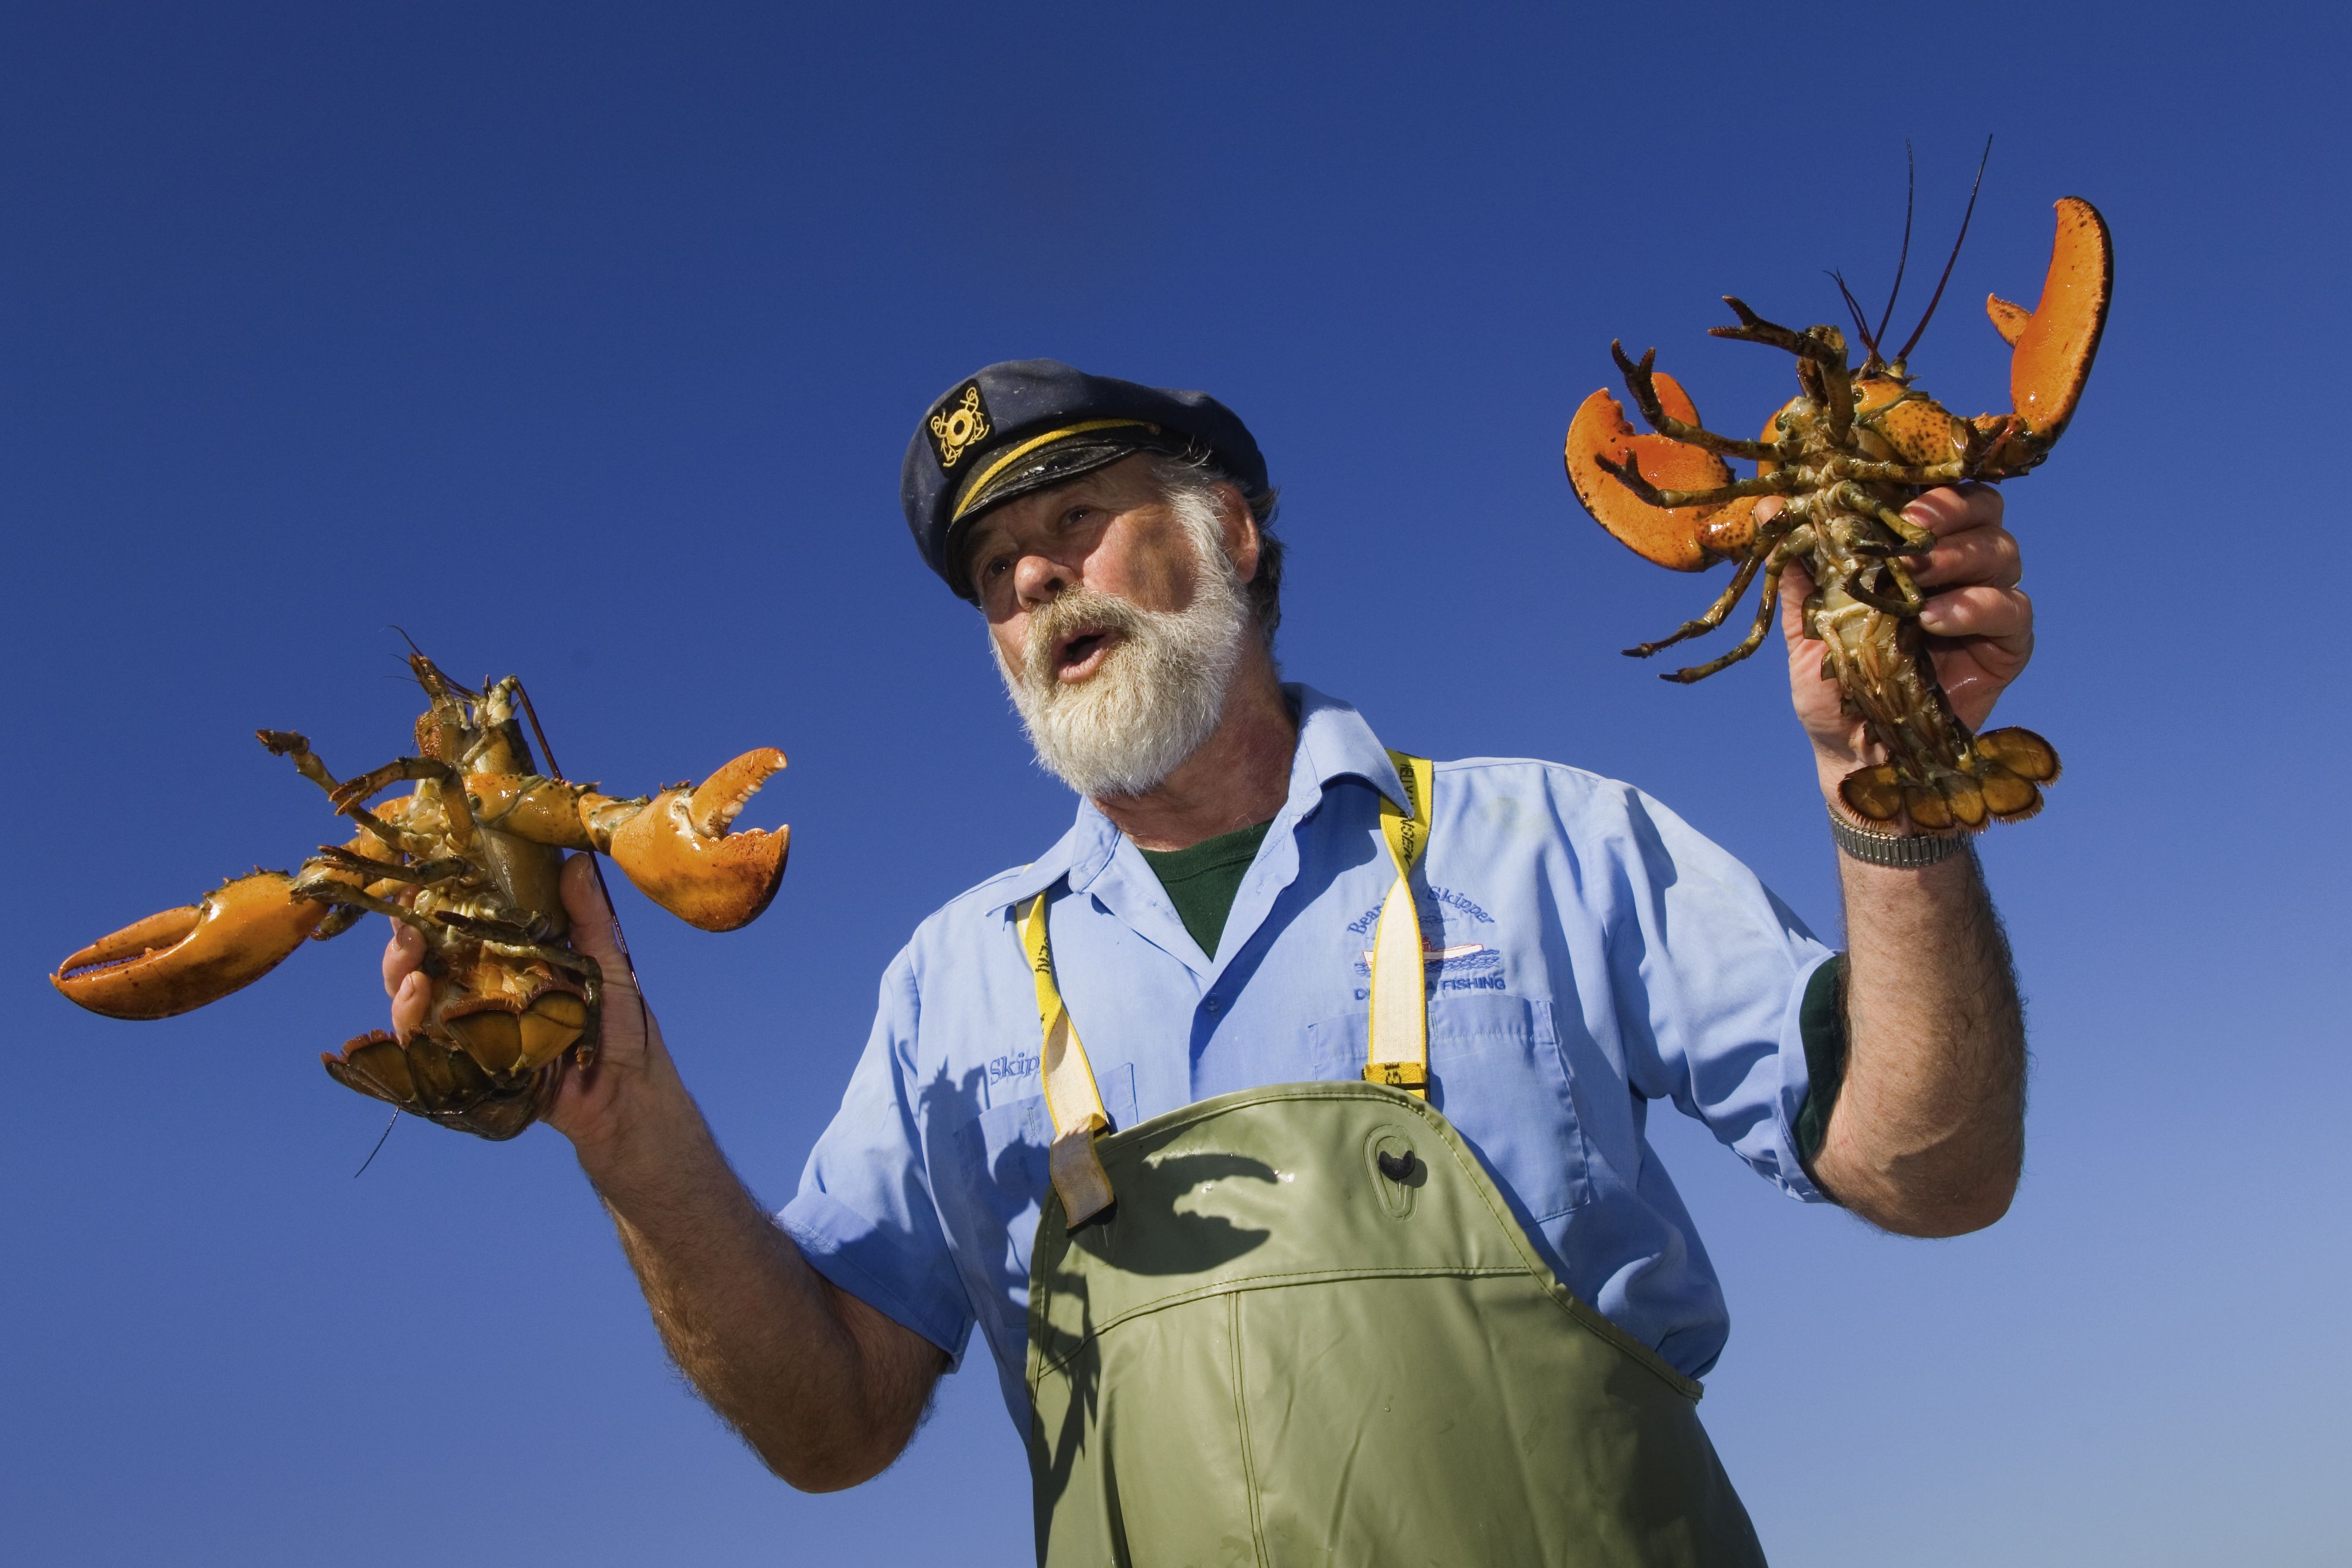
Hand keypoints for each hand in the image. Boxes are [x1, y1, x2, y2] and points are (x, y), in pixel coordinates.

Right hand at [382, 854, 663, 1151]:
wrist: (626, 1088)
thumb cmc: (618, 1021)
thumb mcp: (604, 960)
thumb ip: (587, 914)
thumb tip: (575, 860)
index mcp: (504, 956)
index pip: (455, 923)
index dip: (430, 901)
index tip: (419, 878)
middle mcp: (478, 987)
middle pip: (421, 959)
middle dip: (404, 939)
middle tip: (409, 925)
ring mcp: (468, 1025)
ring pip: (411, 998)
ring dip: (400, 978)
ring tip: (413, 971)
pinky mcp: (465, 1062)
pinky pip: (423, 1045)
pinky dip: (410, 1023)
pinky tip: (418, 1000)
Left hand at [1776, 483, 2034, 784]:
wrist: (1853, 752)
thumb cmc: (1834, 684)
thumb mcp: (1808, 623)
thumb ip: (1797, 567)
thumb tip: (1766, 503)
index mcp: (1912, 550)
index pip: (1937, 491)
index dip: (1923, 482)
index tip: (1889, 495)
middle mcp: (1957, 566)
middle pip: (1983, 508)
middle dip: (1949, 511)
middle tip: (1909, 533)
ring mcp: (1987, 602)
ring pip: (2002, 551)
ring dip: (1958, 557)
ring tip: (1915, 580)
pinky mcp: (2008, 643)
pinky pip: (2013, 609)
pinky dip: (1976, 607)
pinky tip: (1935, 620)